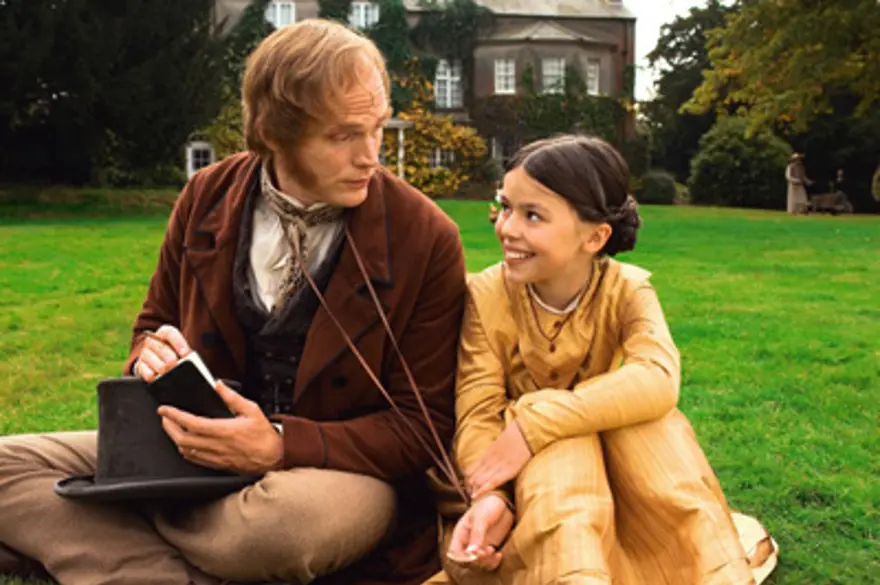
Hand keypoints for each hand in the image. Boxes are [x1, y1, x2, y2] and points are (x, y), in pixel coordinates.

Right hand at [135, 325, 190, 381]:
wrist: (161, 362)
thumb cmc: (175, 355)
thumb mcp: (181, 351)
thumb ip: (185, 353)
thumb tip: (189, 359)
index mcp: (164, 333)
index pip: (169, 333)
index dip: (178, 342)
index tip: (186, 354)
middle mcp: (152, 341)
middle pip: (161, 347)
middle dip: (171, 359)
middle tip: (177, 366)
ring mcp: (144, 353)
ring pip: (152, 359)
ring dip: (162, 367)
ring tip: (170, 372)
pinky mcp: (139, 365)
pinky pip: (144, 370)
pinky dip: (152, 375)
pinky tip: (158, 377)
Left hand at [158, 381, 283, 474]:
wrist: (273, 458)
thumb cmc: (264, 436)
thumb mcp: (252, 410)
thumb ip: (233, 397)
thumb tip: (219, 386)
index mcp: (223, 430)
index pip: (191, 423)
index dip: (174, 415)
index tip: (165, 409)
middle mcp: (216, 445)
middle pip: (182, 439)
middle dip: (168, 427)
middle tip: (164, 418)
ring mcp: (214, 457)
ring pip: (185, 450)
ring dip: (174, 439)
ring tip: (172, 428)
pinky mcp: (216, 465)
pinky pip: (193, 459)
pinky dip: (184, 450)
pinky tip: (184, 444)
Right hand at [447, 494, 513, 571]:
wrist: (504, 503)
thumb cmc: (489, 505)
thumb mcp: (481, 517)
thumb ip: (477, 534)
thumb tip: (471, 552)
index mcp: (461, 533)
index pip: (454, 553)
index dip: (462, 558)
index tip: (475, 554)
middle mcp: (468, 542)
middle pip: (465, 561)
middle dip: (476, 560)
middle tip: (487, 551)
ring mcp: (479, 546)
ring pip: (477, 564)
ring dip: (485, 562)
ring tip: (493, 551)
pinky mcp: (489, 549)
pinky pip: (488, 563)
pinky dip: (493, 562)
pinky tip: (499, 554)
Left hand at [466, 422, 531, 499]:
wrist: (526, 431)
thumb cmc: (516, 435)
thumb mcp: (500, 443)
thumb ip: (494, 452)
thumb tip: (490, 458)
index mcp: (487, 454)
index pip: (470, 469)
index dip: (467, 480)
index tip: (467, 487)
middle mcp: (490, 460)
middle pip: (472, 477)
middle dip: (469, 487)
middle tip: (469, 496)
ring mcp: (498, 466)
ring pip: (479, 480)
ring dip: (474, 490)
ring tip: (472, 498)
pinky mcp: (508, 471)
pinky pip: (493, 482)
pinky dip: (483, 490)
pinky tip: (476, 496)